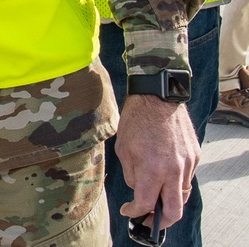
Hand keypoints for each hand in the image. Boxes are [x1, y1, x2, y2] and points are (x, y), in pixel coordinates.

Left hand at [115, 95, 198, 228]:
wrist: (158, 97)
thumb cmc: (136, 120)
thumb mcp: (123, 148)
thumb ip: (132, 175)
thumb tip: (138, 189)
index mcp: (152, 169)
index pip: (146, 204)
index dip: (134, 212)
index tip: (128, 211)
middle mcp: (173, 171)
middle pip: (173, 212)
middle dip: (161, 221)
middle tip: (149, 219)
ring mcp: (187, 164)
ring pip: (182, 195)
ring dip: (169, 199)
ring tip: (155, 195)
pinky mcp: (195, 156)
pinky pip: (187, 177)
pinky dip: (176, 182)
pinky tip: (164, 174)